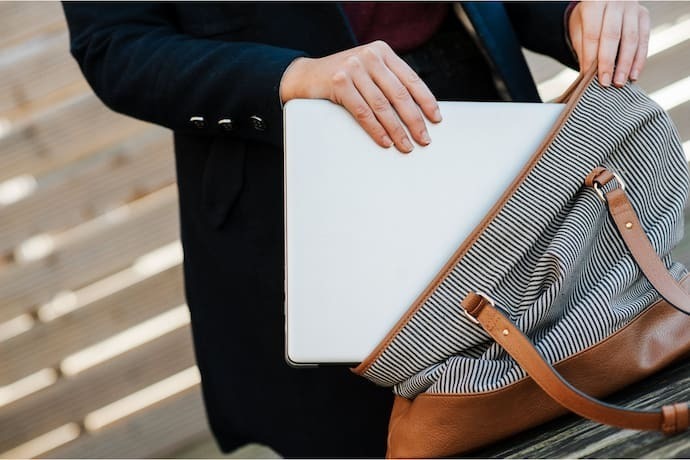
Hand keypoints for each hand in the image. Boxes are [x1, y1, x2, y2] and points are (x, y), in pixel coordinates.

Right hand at [280, 40, 441, 152]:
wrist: (305, 76)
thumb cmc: (341, 79)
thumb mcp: (367, 72)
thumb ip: (387, 82)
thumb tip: (415, 111)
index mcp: (382, 52)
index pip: (411, 79)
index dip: (426, 101)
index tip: (436, 119)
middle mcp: (369, 56)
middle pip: (399, 94)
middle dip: (414, 120)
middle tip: (424, 139)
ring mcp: (353, 68)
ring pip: (383, 106)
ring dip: (397, 130)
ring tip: (406, 145)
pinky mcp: (339, 82)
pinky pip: (363, 112)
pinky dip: (376, 130)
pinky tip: (385, 141)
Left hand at [568, 1, 649, 86]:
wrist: (603, 1)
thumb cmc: (588, 18)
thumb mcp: (579, 29)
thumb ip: (584, 48)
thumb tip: (588, 74)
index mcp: (595, 3)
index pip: (592, 34)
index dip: (591, 57)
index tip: (588, 77)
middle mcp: (615, 2)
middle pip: (612, 36)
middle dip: (609, 63)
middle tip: (606, 83)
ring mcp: (632, 7)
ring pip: (631, 39)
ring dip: (626, 64)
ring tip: (620, 82)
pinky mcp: (644, 14)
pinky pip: (644, 39)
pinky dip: (639, 59)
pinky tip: (633, 75)